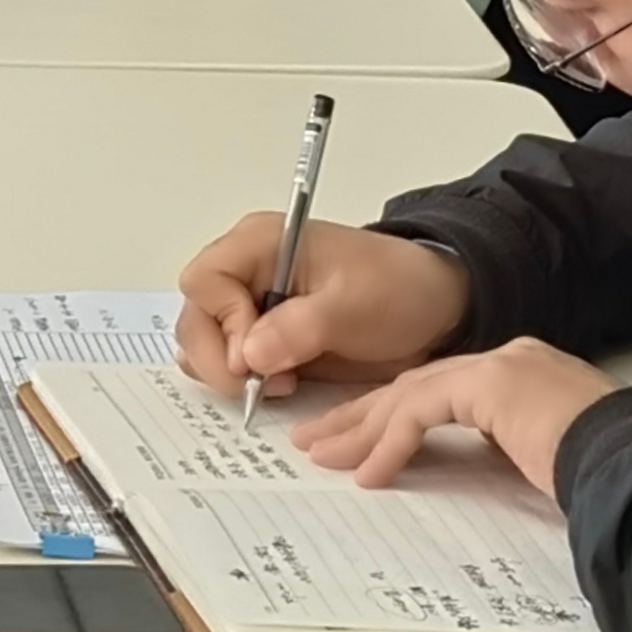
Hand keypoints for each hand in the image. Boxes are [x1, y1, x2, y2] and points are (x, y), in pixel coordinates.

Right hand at [175, 214, 470, 402]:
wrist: (435, 307)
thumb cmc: (398, 289)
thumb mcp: (355, 307)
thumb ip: (298, 328)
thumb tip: (248, 355)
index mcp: (259, 244)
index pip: (204, 281)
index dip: (222, 322)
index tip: (257, 357)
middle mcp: (245, 271)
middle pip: (195, 316)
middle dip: (220, 359)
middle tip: (266, 385)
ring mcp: (252, 305)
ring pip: (204, 342)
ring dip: (229, 373)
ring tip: (279, 385)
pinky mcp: (264, 336)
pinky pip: (229, 358)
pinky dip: (241, 379)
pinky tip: (274, 387)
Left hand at [292, 341, 617, 496]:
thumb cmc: (614, 474)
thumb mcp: (551, 460)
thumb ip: (514, 451)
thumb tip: (483, 472)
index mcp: (523, 374)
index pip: (442, 390)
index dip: (395, 415)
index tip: (359, 442)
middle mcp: (508, 360)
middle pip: (415, 385)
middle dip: (362, 415)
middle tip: (319, 440)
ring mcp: (499, 367)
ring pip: (408, 394)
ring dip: (361, 427)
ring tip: (323, 455)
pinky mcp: (489, 384)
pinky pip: (420, 413)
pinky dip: (391, 443)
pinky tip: (369, 474)